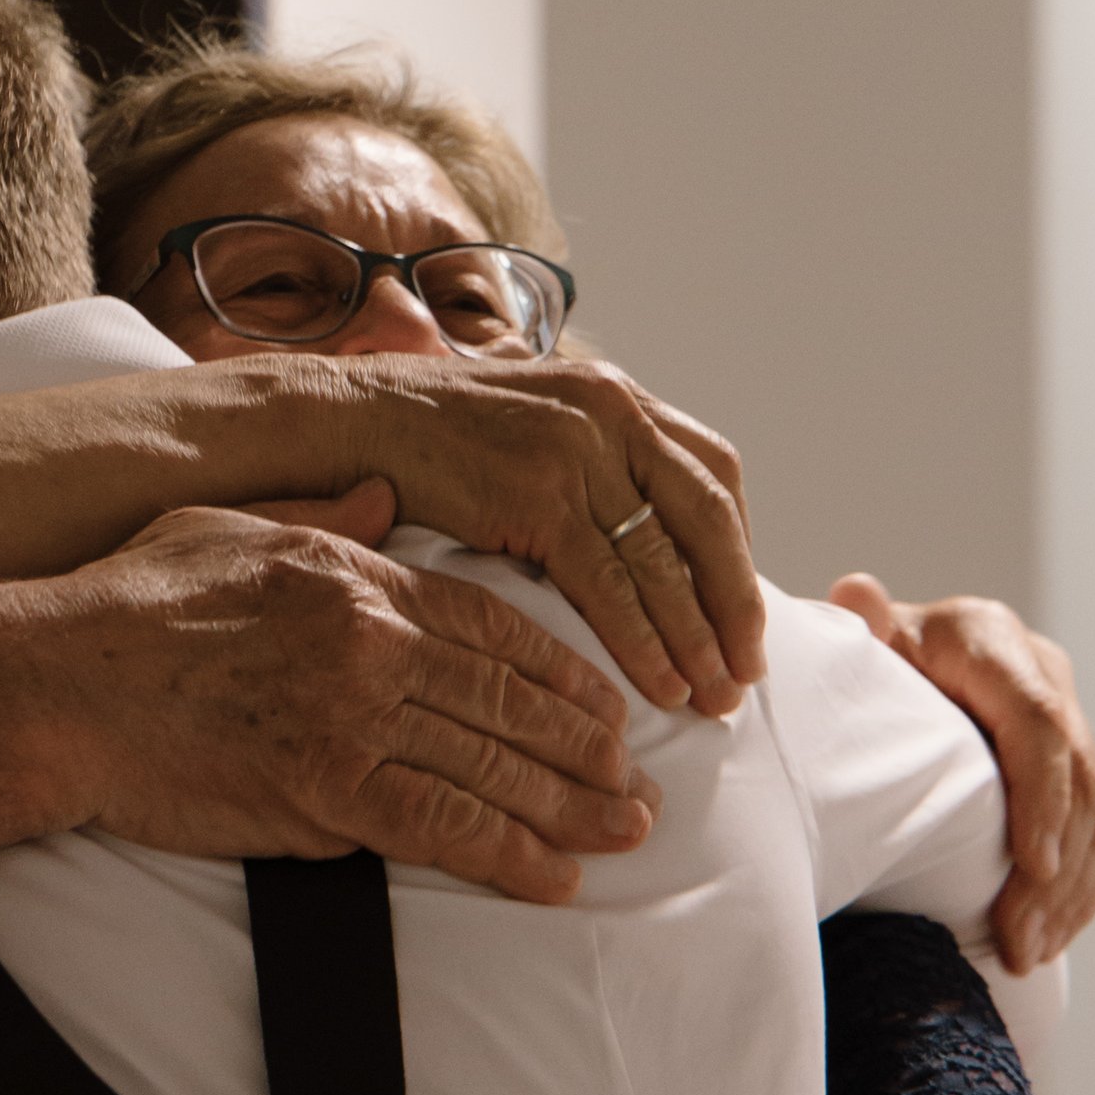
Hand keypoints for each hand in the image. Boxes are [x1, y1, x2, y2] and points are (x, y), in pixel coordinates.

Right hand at [0, 507, 658, 901]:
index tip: (603, 704)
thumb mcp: (230, 526)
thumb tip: (383, 497)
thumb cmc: (126, 607)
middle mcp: (372, 643)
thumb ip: (321, 514)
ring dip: (571, 807)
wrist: (59, 686)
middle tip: (638, 780)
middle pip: (511, 699)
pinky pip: (447, 830)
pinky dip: (510, 857)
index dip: (562, 670)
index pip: (494, 623)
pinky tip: (555, 877)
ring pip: (495, 766)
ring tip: (622, 832)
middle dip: (588, 747)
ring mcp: (355, 719)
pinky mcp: (327, 793)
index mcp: (355, 575)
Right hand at [339, 352, 759, 716]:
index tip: (738, 609)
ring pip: (664, 558)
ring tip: (711, 697)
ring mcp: (575, 450)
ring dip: (697, 637)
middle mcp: (608, 413)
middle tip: (747, 673)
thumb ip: (587, 467)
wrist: (347, 422)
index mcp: (614, 396)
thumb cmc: (428, 444)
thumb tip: (632, 537)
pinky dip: (642, 641)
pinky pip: (609, 582)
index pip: (714, 471)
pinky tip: (657, 686)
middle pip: (709, 517)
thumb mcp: (529, 433)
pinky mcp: (536, 495)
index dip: (736, 546)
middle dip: (736, 603)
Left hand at [830, 575, 1094, 968]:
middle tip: (1018, 938)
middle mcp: (1041, 675)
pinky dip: (1078, 891)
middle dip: (1052, 869)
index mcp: (990, 639)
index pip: (1037, 722)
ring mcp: (1066, 721)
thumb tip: (857, 592)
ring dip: (1068, 893)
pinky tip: (1048, 938)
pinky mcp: (1073, 766)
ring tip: (1028, 952)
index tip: (1033, 863)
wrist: (881, 664)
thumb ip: (860, 627)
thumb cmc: (858, 661)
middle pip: (1075, 781)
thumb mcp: (856, 643)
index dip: (1042, 796)